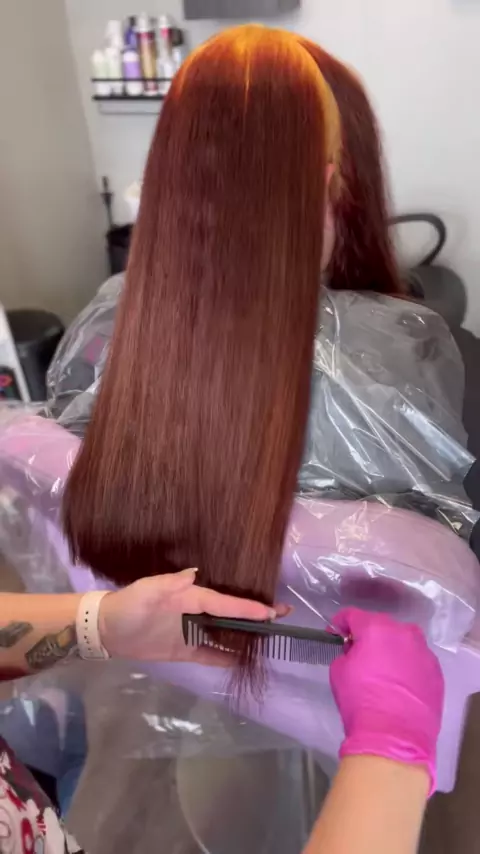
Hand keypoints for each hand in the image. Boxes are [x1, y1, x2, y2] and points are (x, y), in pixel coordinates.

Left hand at [98, 568, 285, 665]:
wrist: (104, 630)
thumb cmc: (127, 606)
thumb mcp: (147, 591)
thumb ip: (171, 584)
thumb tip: (195, 573)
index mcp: (189, 595)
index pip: (223, 602)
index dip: (246, 607)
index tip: (269, 611)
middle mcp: (195, 612)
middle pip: (231, 615)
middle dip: (255, 616)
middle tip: (283, 615)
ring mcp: (191, 632)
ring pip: (224, 634)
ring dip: (245, 635)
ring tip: (271, 637)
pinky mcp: (184, 651)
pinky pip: (209, 654)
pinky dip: (226, 656)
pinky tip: (243, 659)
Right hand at [330, 608, 444, 793]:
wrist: (394, 736)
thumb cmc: (360, 701)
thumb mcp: (339, 672)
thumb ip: (346, 652)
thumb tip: (354, 651)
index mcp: (376, 628)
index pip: (353, 615)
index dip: (340, 623)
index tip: (334, 633)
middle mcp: (403, 633)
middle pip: (380, 626)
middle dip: (367, 636)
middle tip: (357, 653)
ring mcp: (424, 652)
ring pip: (402, 642)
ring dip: (390, 649)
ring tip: (381, 669)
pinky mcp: (436, 672)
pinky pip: (416, 661)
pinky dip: (406, 666)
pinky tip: (399, 685)